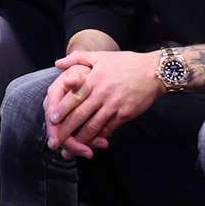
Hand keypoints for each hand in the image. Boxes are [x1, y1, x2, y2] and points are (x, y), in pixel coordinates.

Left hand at [44, 50, 164, 159]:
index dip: (61, 110)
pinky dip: (100, 137)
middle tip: (55, 142)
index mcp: (93, 80)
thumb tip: (57, 63)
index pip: (73, 97)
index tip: (51, 120)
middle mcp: (102, 94)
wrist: (153, 71)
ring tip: (71, 149)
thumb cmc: (125, 62)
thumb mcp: (100, 56)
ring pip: (94, 126)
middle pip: (80, 115)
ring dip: (81, 139)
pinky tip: (92, 143)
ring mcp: (114, 106)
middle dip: (66, 130)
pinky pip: (109, 128)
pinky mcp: (125, 114)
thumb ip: (77, 59)